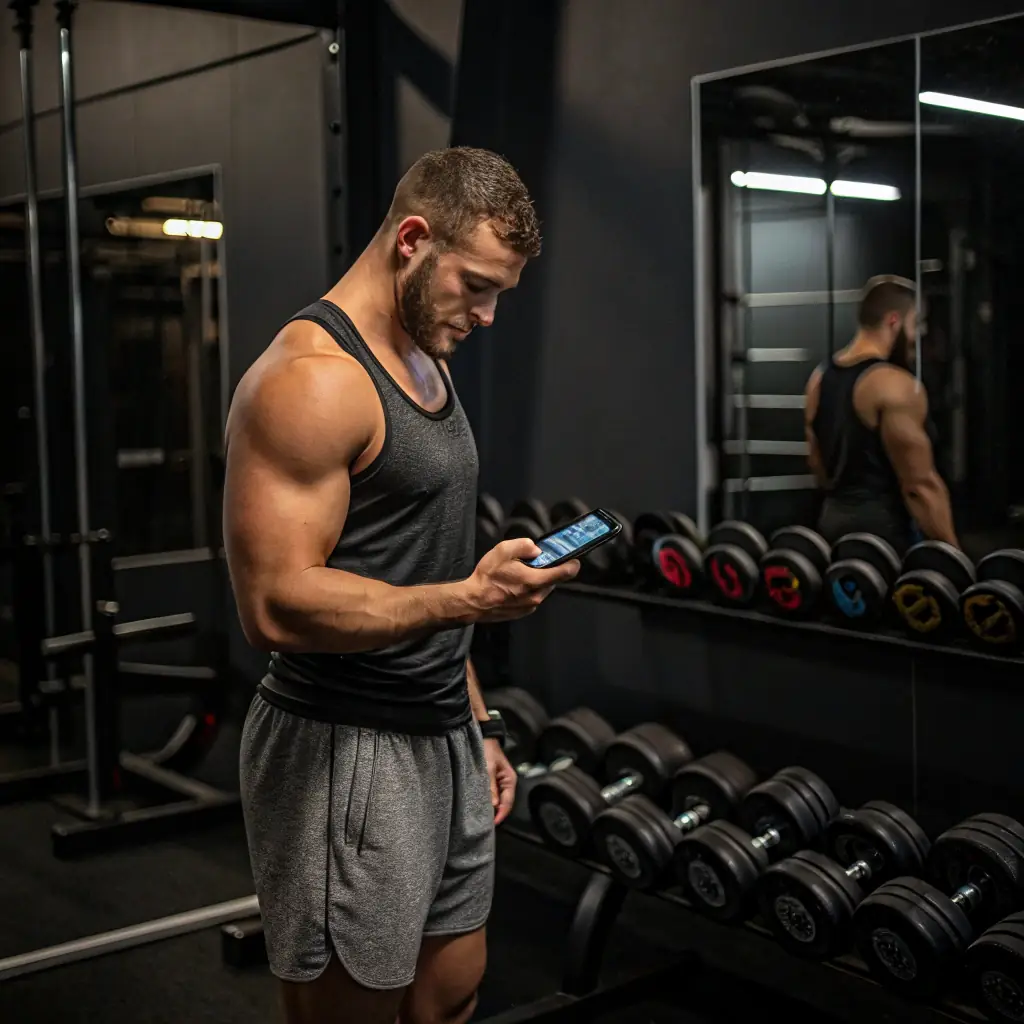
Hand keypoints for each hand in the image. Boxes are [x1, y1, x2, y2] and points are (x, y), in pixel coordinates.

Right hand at [465, 538, 579, 622]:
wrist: (473, 601)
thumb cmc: (487, 577)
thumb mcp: (502, 551)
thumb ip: (522, 545)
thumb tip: (536, 549)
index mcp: (534, 580)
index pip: (565, 573)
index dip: (572, 563)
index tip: (573, 558)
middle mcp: (536, 596)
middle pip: (554, 580)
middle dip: (548, 570)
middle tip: (535, 563)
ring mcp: (531, 606)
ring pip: (544, 589)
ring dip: (538, 581)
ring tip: (521, 574)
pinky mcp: (524, 612)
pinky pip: (534, 598)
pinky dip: (530, 590)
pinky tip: (515, 586)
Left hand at [484, 738, 516, 825]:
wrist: (482, 735)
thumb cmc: (487, 749)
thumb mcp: (488, 766)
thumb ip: (490, 786)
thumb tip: (493, 805)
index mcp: (509, 780)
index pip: (507, 802)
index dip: (501, 814)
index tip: (492, 824)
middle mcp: (506, 783)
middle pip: (503, 803)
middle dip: (496, 814)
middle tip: (484, 825)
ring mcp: (499, 782)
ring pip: (497, 800)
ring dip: (491, 808)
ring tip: (481, 818)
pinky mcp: (491, 780)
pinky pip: (491, 794)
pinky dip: (487, 801)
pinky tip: (480, 806)